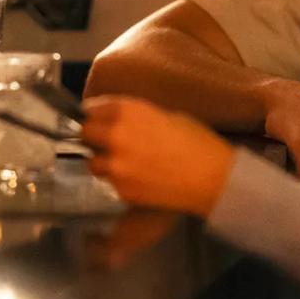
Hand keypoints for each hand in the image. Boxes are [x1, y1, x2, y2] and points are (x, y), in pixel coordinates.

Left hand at [81, 95, 235, 217]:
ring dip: (104, 162)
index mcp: (127, 111)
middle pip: (86, 133)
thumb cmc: (198, 142)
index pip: (91, 109)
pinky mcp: (121, 189)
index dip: (97, 115)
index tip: (101, 120)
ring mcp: (116, 165)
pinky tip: (140, 179)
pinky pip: (110, 183)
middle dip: (95, 137)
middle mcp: (115, 136)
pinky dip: (120, 181)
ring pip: (93, 162)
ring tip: (125, 164)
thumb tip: (116, 119)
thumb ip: (135, 116)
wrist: (213, 178)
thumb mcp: (166, 115)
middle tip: (109, 142)